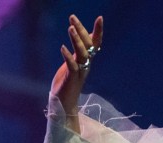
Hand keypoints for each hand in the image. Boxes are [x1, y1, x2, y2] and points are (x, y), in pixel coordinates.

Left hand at [51, 14, 103, 130]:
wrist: (63, 104)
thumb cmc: (66, 84)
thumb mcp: (72, 65)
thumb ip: (77, 53)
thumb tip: (81, 39)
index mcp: (86, 61)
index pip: (95, 43)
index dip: (98, 31)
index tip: (100, 18)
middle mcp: (85, 65)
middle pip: (88, 45)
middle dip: (82, 30)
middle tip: (72, 18)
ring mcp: (79, 72)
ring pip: (82, 54)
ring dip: (76, 41)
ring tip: (70, 28)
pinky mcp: (71, 79)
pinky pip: (71, 66)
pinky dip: (68, 56)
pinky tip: (62, 47)